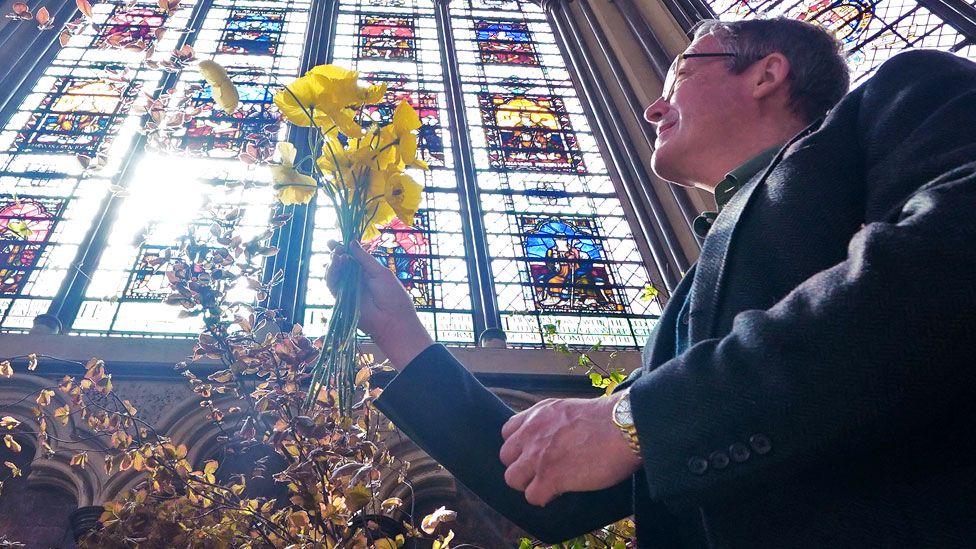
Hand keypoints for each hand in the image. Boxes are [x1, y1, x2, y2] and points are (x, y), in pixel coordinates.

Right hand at [327, 240, 432, 368]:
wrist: (393, 320)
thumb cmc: (393, 296)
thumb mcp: (381, 272)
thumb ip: (364, 259)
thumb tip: (352, 242)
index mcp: (367, 272)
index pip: (351, 258)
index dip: (342, 249)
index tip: (334, 241)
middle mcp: (355, 280)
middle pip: (340, 264)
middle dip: (335, 253)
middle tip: (334, 245)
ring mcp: (348, 290)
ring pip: (334, 274)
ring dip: (333, 262)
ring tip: (338, 254)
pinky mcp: (341, 300)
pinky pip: (332, 285)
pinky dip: (332, 273)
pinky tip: (338, 263)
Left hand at [499, 395, 641, 505]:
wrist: (623, 427)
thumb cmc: (607, 419)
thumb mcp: (569, 409)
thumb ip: (552, 421)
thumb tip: (552, 437)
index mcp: (537, 414)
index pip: (508, 432)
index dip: (520, 446)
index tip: (533, 452)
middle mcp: (532, 433)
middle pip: (506, 458)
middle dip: (522, 466)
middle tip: (541, 471)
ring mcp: (537, 456)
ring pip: (512, 479)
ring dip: (529, 484)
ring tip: (548, 484)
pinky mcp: (549, 478)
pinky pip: (532, 496)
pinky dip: (544, 498)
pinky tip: (559, 492)